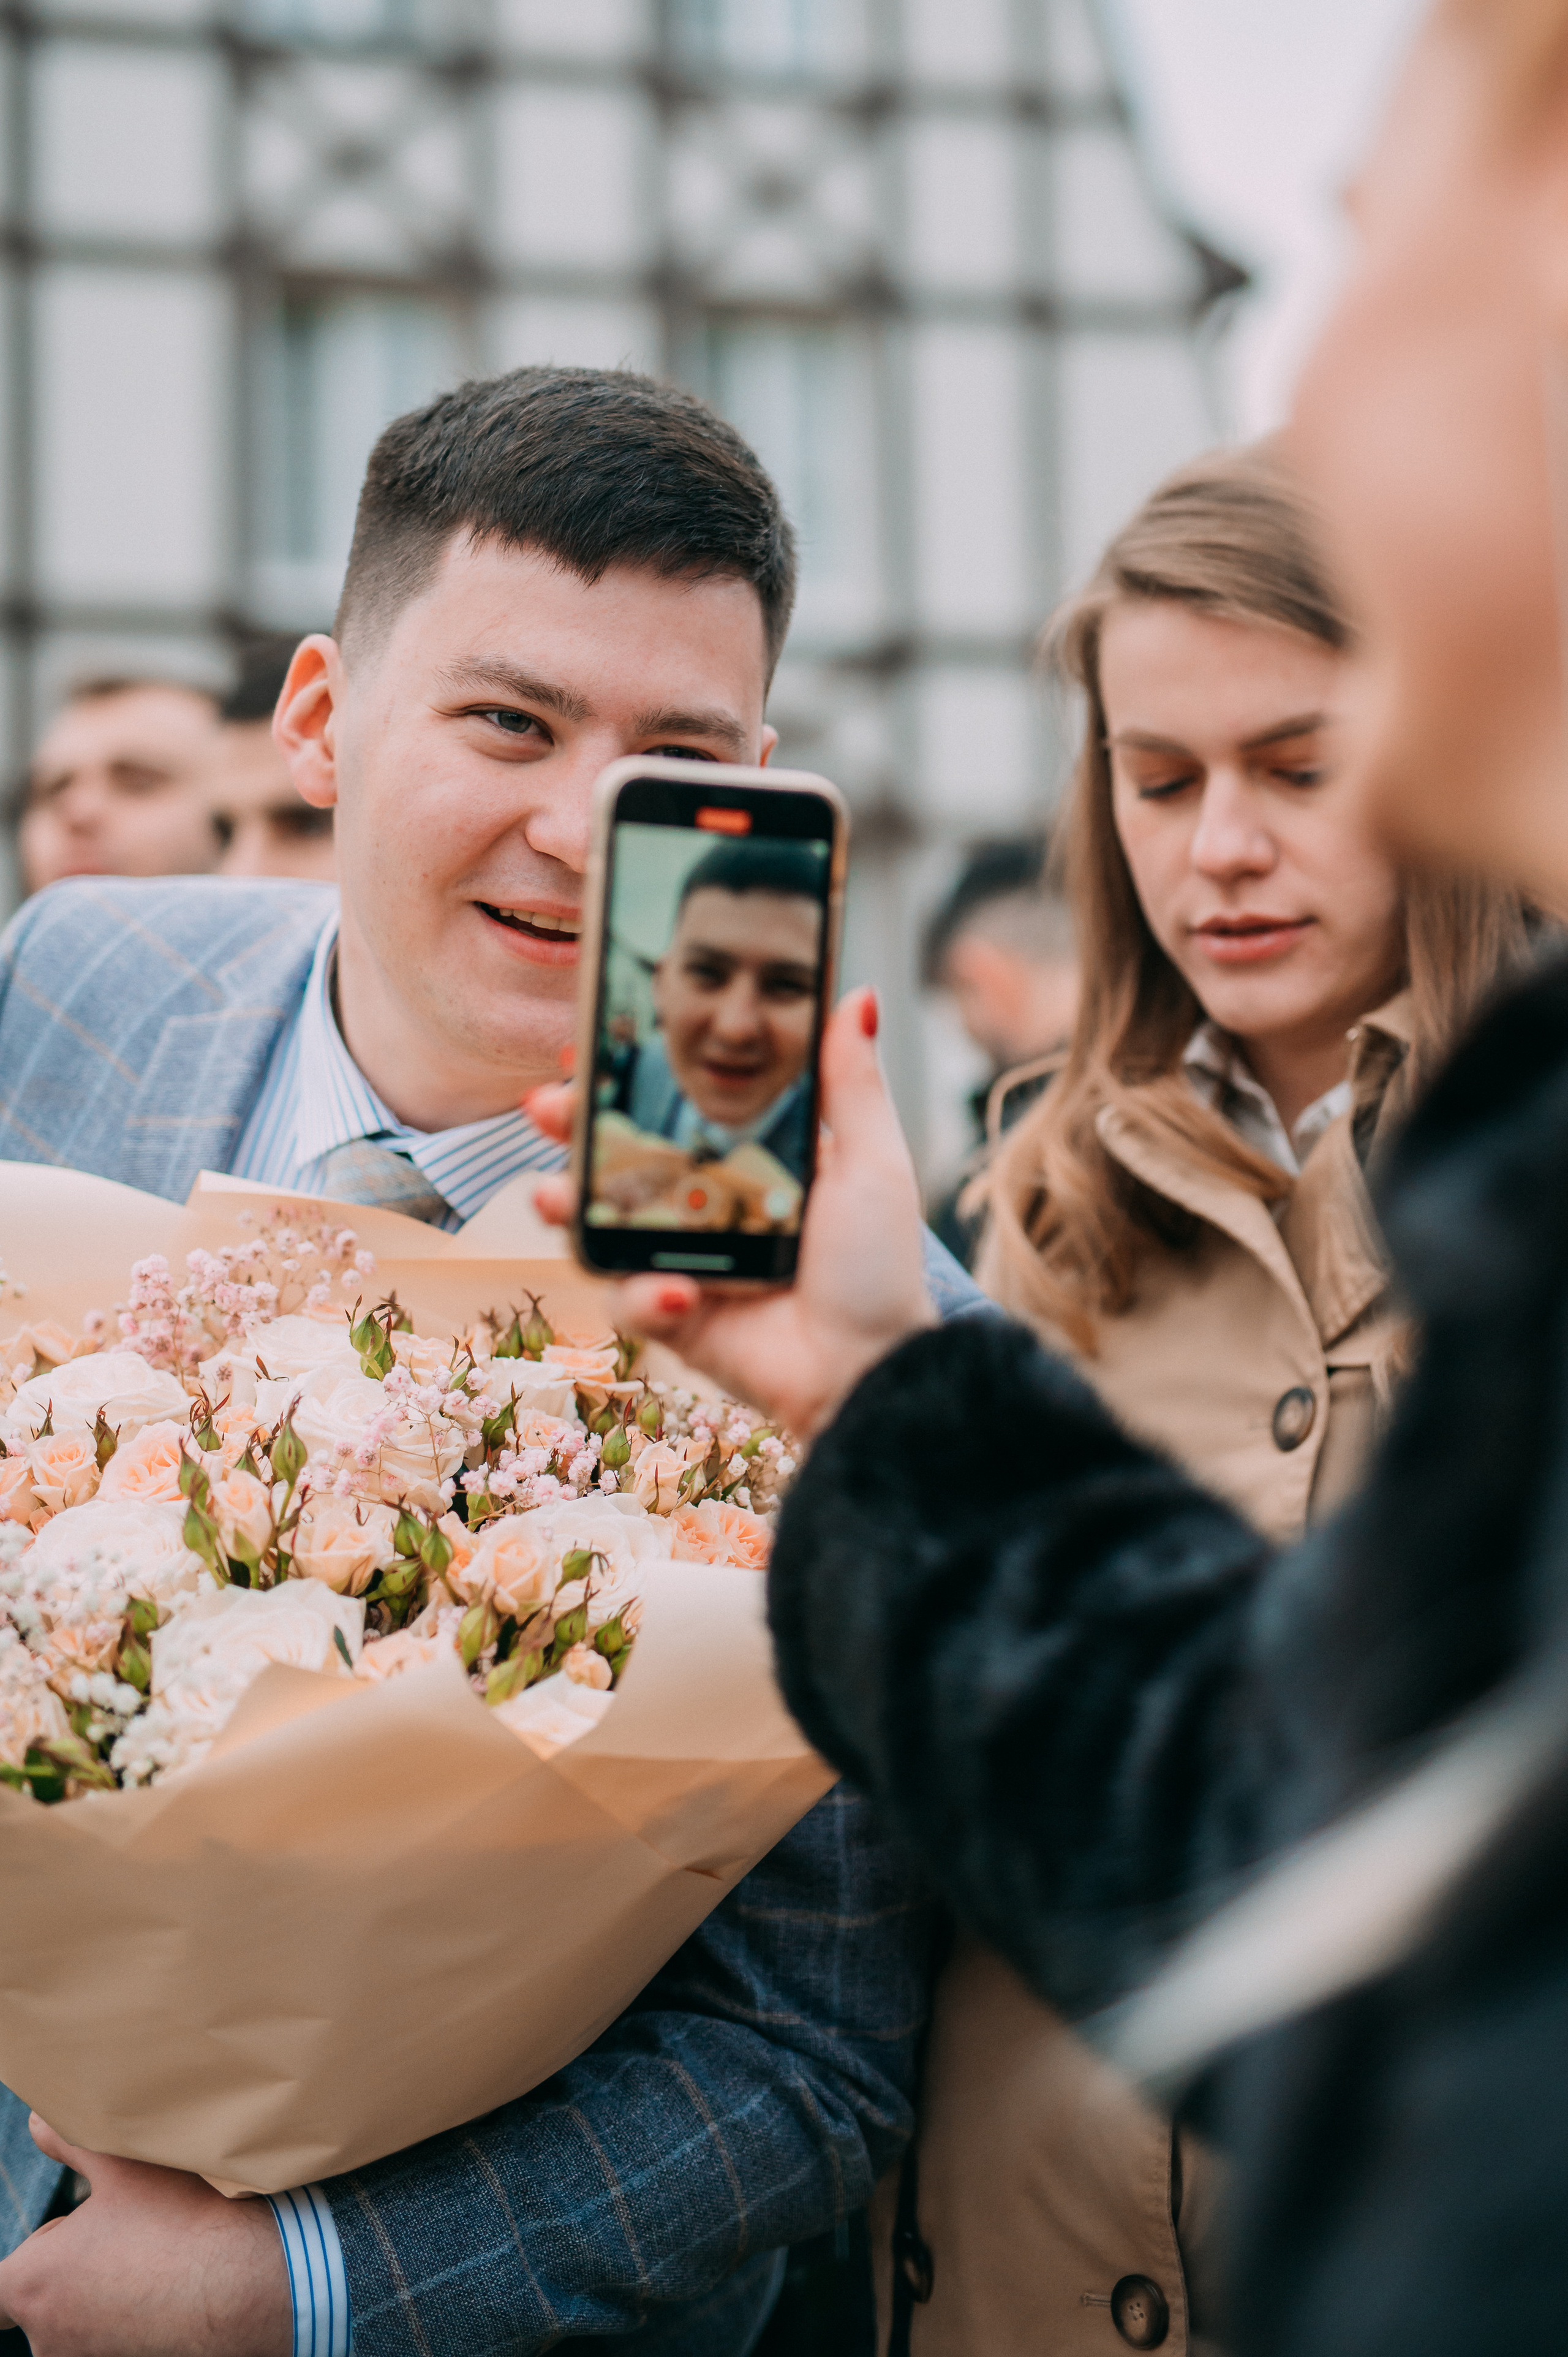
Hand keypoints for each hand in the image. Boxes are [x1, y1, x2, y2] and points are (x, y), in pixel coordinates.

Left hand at [0, 2116, 291, 2356]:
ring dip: (101, 2293)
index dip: (27, 2260)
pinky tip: (171, 2287)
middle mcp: (48, 2338)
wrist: (246, 2285)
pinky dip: (132, 2317)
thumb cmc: (178, 2221)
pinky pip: (113, 2339)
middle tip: (125, 2230)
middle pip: (42, 2297)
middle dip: (73, 2266)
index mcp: (34, 2283)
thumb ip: (68, 2139)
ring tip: (153, 2256)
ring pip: (79, 2320)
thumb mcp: (120, 2165)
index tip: (63, 2242)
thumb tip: (40, 2119)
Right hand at [530, 988, 935, 1437]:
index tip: (587, 1047)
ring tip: (553, 1196)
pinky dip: (642, 1296)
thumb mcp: (870, 1161)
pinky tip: (674, 1293)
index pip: (670, 1111)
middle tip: (547, 1107)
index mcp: (745, 1165)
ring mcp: (682, 1263)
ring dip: (569, 1209)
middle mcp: (704, 1209)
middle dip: (573, 1133)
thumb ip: (850, 1082)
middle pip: (619, 1161)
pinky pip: (629, 1300)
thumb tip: (860, 996)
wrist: (871, 1368)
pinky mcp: (673, 1320)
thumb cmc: (876, 1267)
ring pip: (602, 1228)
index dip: (624, 1082)